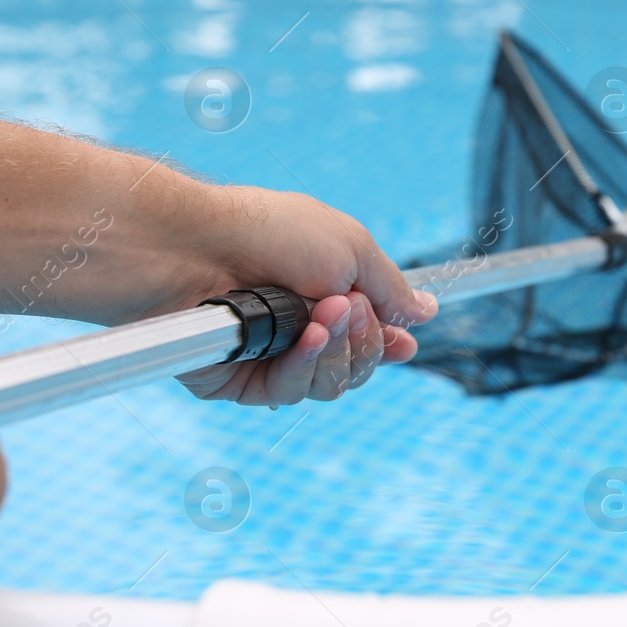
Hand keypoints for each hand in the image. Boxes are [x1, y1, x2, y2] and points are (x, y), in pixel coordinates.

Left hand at [169, 186, 437, 405]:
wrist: (200, 247)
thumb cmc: (272, 234)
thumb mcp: (352, 249)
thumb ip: (390, 289)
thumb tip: (426, 311)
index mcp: (323, 293)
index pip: (366, 335)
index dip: (388, 343)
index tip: (406, 345)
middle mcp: (296, 329)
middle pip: (356, 367)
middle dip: (364, 340)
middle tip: (349, 307)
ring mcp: (268, 358)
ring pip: (328, 384)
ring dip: (336, 349)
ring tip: (324, 313)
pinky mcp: (238, 382)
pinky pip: (289, 392)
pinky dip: (304, 364)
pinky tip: (306, 337)